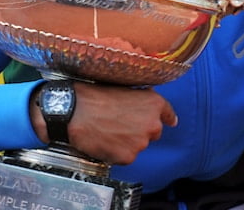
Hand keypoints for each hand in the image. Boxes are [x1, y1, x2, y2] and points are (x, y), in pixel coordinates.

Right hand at [31, 82, 176, 164]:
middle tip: (120, 123)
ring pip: (137, 145)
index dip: (167, 117)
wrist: (73, 112)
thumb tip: (144, 101)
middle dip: (140, 129)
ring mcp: (140, 142)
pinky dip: (116, 152)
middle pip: (152, 132)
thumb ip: (139, 97)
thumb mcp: (122, 87)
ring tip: (108, 131)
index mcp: (153, 103)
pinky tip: (104, 141)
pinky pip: (125, 157)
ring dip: (127, 142)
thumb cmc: (93, 96)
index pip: (168, 113)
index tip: (170, 121)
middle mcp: (152, 124)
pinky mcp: (128, 157)